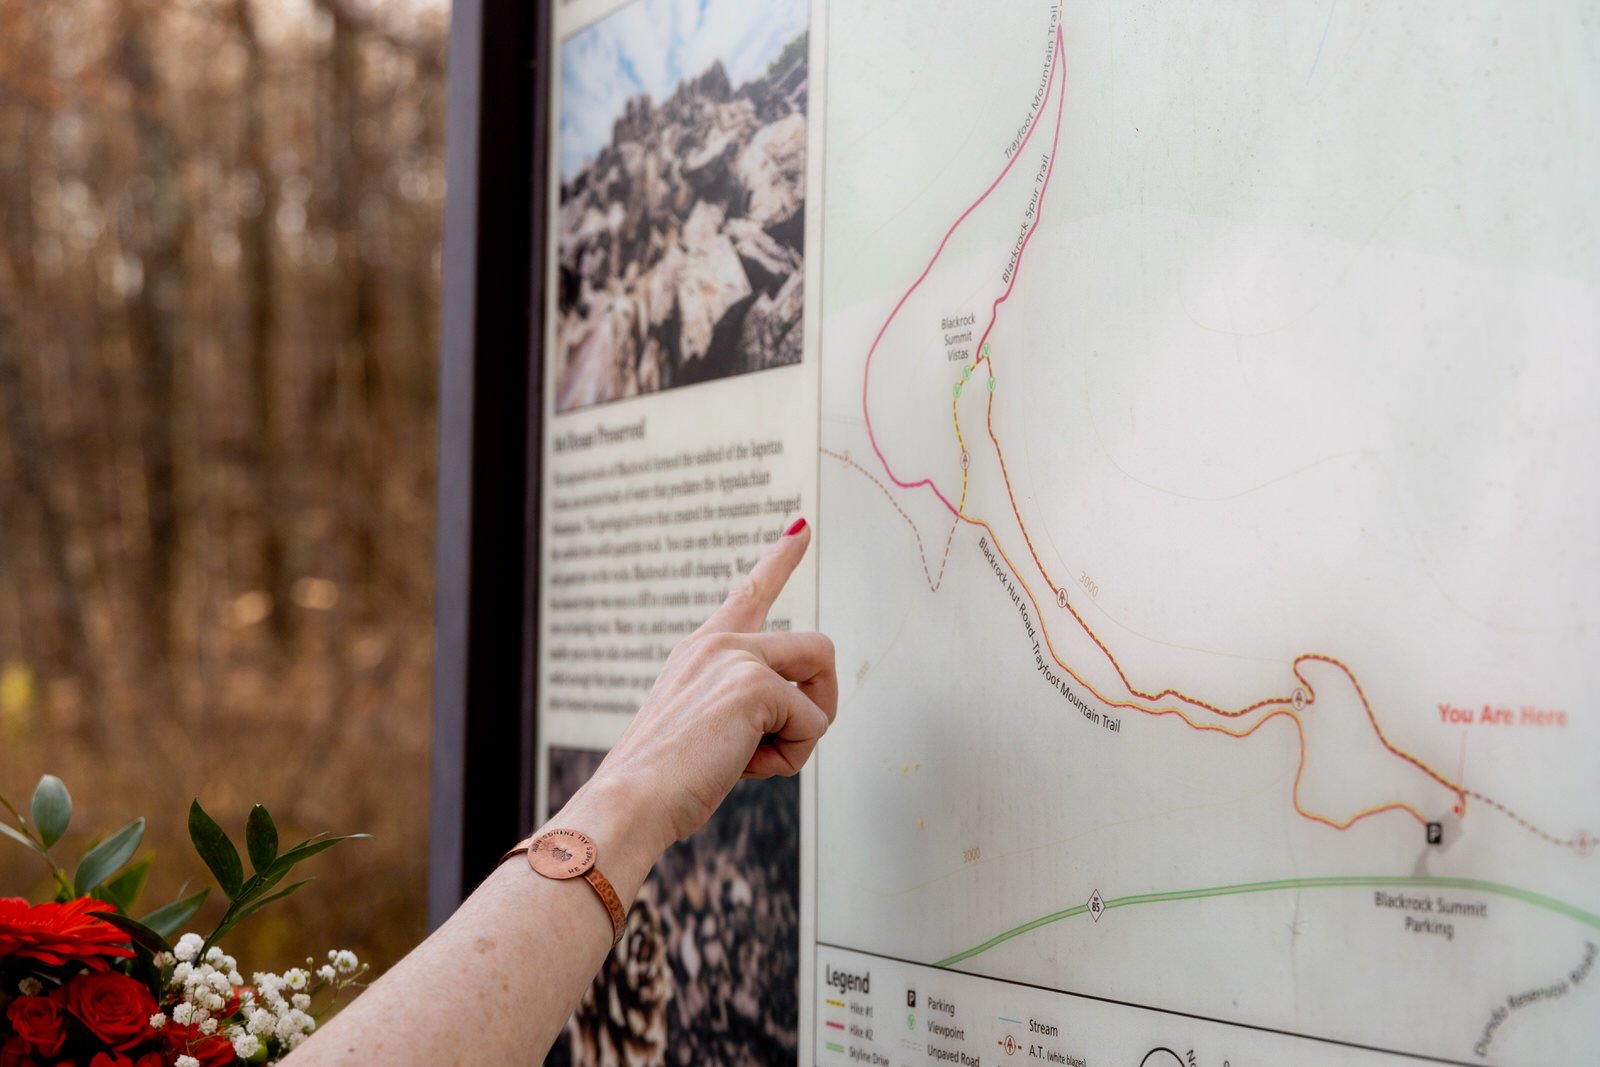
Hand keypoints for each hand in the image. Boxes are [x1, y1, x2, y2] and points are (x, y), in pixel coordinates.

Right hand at [573, 520, 835, 854]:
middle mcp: (718, 642)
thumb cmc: (662, 784)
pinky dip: (791, 757)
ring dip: (805, 731)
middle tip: (778, 746)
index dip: (781, 559)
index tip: (801, 526)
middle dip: (818, 705)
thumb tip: (801, 716)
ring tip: (754, 758)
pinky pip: (813, 722)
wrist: (630, 802)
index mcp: (701, 650)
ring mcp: (735, 657)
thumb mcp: (702, 733)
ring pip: (822, 681)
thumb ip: (741, 710)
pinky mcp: (753, 683)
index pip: (750, 593)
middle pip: (819, 650)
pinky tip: (745, 767)